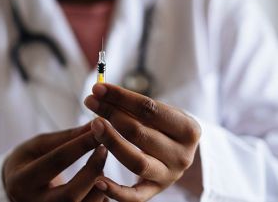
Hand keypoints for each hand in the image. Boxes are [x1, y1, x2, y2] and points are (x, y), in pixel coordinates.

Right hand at [3, 123, 108, 201]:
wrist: (15, 189)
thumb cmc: (27, 161)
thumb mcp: (38, 145)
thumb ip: (66, 137)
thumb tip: (95, 124)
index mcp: (21, 182)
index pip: (56, 161)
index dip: (80, 145)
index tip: (98, 131)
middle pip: (70, 194)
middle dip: (92, 170)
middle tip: (104, 149)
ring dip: (99, 186)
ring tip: (101, 167)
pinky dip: (99, 198)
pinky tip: (100, 184)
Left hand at [84, 84, 201, 201]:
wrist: (181, 153)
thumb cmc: (166, 127)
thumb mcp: (162, 113)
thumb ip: (134, 105)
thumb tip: (101, 92)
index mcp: (188, 129)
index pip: (149, 109)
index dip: (121, 97)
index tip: (98, 88)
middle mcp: (182, 155)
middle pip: (140, 133)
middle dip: (111, 114)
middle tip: (91, 102)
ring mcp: (169, 176)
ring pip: (136, 162)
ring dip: (111, 142)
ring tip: (93, 125)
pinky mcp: (155, 191)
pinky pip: (135, 196)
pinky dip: (116, 191)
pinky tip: (98, 180)